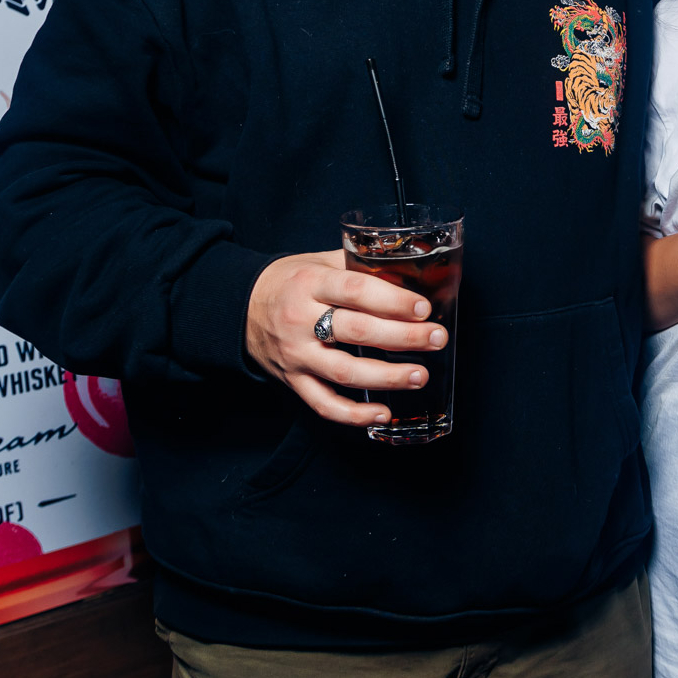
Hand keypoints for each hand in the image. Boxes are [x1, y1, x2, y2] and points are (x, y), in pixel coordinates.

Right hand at [246, 249, 444, 428]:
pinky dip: (353, 415)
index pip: (356, 290)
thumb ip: (360, 266)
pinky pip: (323, 404)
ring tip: (420, 376)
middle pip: (357, 331)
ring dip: (387, 377)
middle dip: (402, 337)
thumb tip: (412, 271)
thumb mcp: (320, 262)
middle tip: (436, 338)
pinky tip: (383, 413)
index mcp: (310, 283)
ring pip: (344, 372)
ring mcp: (296, 354)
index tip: (424, 308)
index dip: (393, 300)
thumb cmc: (291, 282)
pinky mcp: (293, 381)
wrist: (241, 307)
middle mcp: (300, 320)